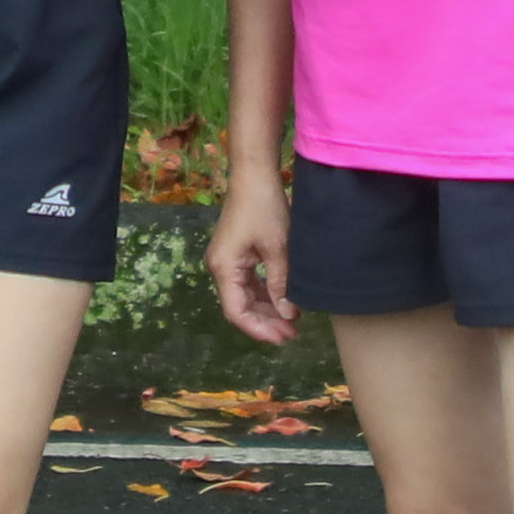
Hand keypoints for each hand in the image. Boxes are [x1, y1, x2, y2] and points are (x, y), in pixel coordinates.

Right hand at [208, 164, 300, 346]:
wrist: (255, 174)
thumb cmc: (265, 208)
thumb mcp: (278, 249)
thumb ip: (281, 284)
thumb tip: (288, 315)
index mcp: (224, 268)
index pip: (236, 311)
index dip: (259, 329)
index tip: (283, 338)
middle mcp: (220, 267)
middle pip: (240, 306)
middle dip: (266, 321)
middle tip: (293, 333)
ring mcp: (227, 260)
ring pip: (245, 295)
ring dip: (267, 308)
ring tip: (292, 321)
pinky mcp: (237, 253)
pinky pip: (249, 281)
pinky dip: (265, 292)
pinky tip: (284, 300)